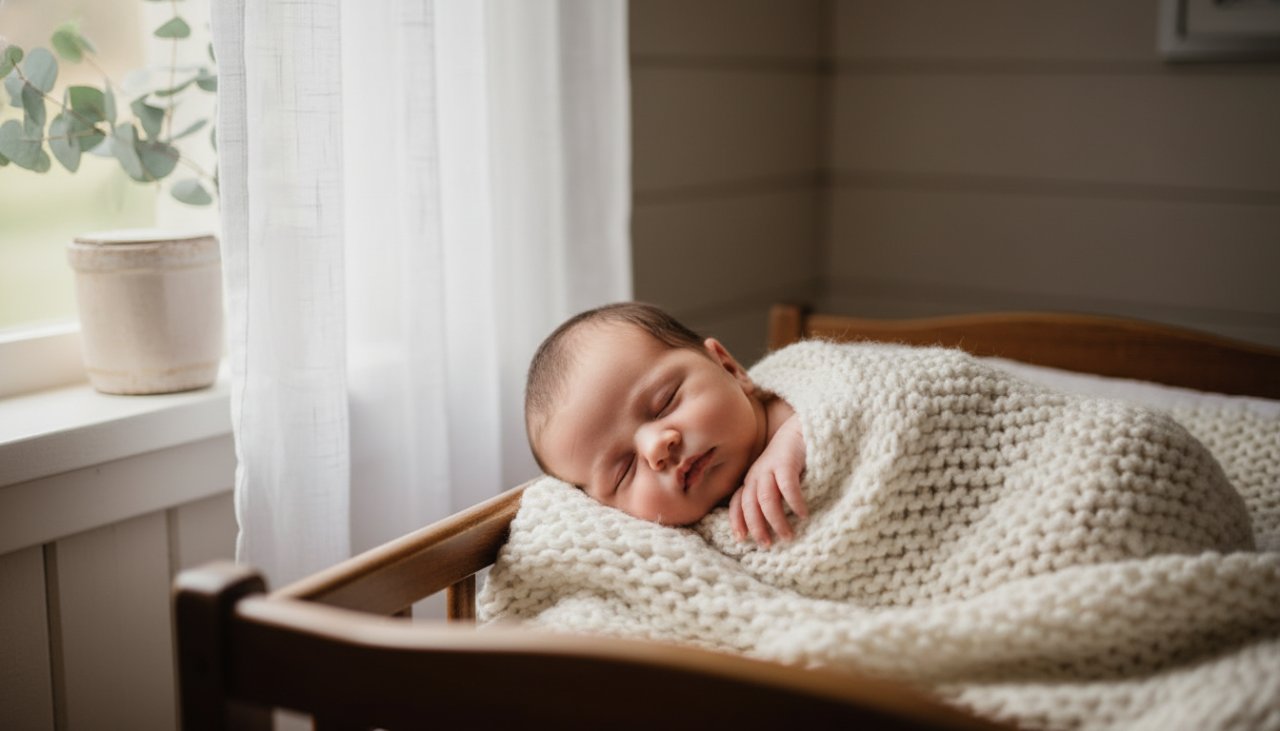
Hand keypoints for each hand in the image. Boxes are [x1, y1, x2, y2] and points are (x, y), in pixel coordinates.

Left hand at [730, 415, 806, 545]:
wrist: (802, 428)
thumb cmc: (791, 459)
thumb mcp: (775, 479)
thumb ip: (771, 497)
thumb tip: (772, 526)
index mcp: (752, 480)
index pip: (737, 503)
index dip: (737, 521)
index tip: (741, 539)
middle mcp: (756, 474)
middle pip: (749, 505)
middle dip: (756, 527)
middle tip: (767, 545)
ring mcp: (770, 467)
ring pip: (766, 500)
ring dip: (776, 521)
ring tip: (788, 536)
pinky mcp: (786, 462)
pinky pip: (787, 487)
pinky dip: (793, 503)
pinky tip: (802, 514)